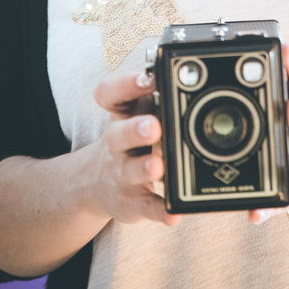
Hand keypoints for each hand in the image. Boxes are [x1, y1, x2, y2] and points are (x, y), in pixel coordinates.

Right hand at [85, 69, 181, 226]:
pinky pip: (146, 207)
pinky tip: (174, 214)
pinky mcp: (131, 201)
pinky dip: (160, 211)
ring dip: (145, 168)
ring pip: (130, 170)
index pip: (110, 93)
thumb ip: (158, 95)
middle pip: (119, 133)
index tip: (147, 77)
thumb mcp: (135, 111)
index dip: (126, 84)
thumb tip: (195, 74)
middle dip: (135, 129)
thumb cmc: (129, 137)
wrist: (94, 183)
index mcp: (121, 113)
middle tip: (153, 126)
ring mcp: (122, 172)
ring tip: (159, 166)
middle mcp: (117, 141)